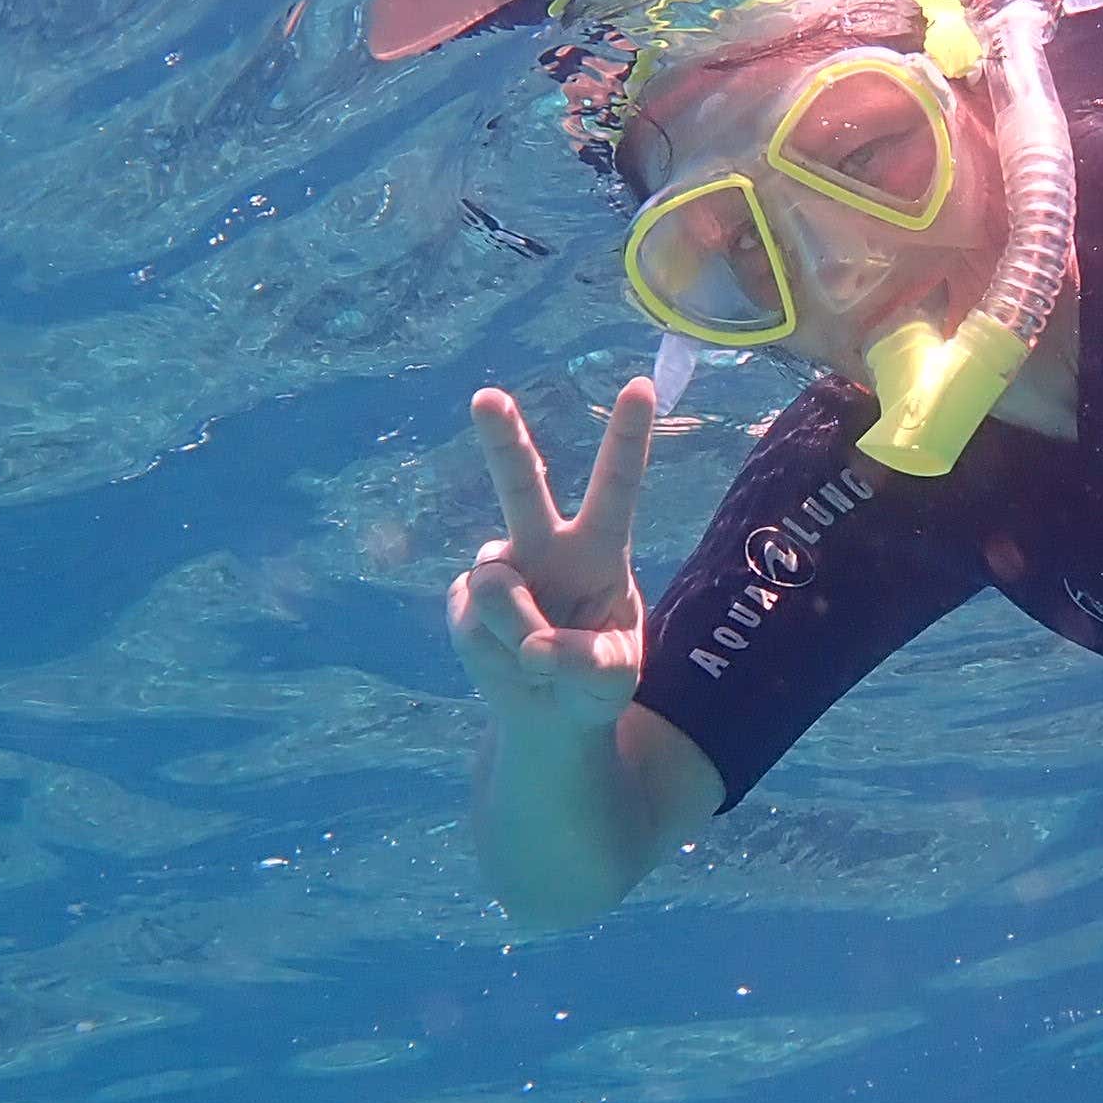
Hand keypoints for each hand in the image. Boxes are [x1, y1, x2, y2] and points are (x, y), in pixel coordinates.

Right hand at [445, 380, 656, 729]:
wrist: (550, 717)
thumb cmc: (596, 682)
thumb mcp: (614, 678)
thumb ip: (586, 661)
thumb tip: (533, 648)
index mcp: (599, 547)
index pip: (617, 485)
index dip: (627, 437)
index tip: (640, 385)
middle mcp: (545, 546)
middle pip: (521, 485)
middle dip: (502, 440)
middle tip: (486, 397)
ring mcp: (499, 570)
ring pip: (498, 589)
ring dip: (521, 633)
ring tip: (538, 663)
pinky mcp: (461, 603)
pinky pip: (475, 628)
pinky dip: (498, 659)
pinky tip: (509, 666)